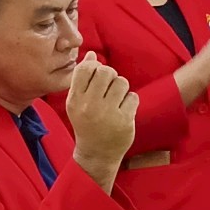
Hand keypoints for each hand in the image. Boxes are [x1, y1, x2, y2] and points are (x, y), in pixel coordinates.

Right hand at [67, 52, 137, 190]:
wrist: (96, 154)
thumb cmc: (87, 123)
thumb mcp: (78, 102)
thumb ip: (83, 78)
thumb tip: (92, 55)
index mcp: (75, 99)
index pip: (86, 68)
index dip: (94, 67)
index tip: (97, 77)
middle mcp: (90, 106)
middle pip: (106, 71)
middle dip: (110, 75)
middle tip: (109, 87)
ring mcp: (108, 114)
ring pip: (122, 82)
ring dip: (122, 87)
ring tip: (117, 98)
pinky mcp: (124, 121)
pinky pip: (133, 97)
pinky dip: (131, 101)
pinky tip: (124, 110)